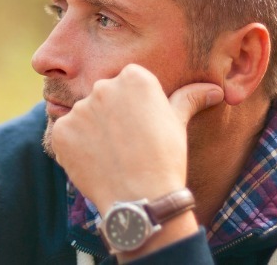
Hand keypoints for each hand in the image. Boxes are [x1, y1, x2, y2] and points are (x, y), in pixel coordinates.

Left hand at [50, 64, 223, 214]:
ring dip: (92, 132)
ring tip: (112, 156)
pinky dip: (76, 148)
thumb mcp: (178, 124)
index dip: (132, 107)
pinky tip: (95, 163)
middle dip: (111, 116)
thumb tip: (214, 90)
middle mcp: (103, 86)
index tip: (140, 127)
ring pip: (84, 116)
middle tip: (126, 144)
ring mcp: (79, 109)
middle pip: (103, 96)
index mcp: (134, 77)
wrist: (141, 198)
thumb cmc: (165, 159)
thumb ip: (189, 99)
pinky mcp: (61, 131)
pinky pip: (66, 135)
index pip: (126, 82)